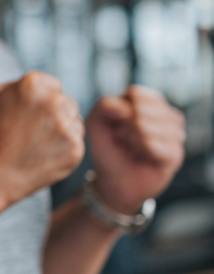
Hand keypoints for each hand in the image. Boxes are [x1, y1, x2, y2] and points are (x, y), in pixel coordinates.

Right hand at [0, 71, 83, 205]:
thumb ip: (16, 84)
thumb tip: (37, 84)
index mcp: (33, 85)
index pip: (52, 84)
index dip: (39, 99)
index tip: (26, 114)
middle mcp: (55, 102)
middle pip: (66, 101)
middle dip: (52, 113)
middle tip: (31, 131)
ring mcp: (67, 127)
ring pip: (74, 121)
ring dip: (61, 128)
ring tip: (36, 143)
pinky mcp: (75, 150)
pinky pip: (76, 141)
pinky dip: (63, 148)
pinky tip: (43, 154)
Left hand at [87, 85, 184, 214]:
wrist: (115, 180)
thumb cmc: (108, 148)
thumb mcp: (97, 122)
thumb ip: (106, 105)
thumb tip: (129, 108)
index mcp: (148, 102)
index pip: (135, 93)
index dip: (120, 110)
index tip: (116, 124)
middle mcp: (166, 115)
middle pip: (142, 110)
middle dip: (125, 127)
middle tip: (124, 139)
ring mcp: (175, 134)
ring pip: (148, 127)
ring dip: (132, 140)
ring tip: (132, 148)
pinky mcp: (176, 154)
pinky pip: (156, 145)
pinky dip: (142, 151)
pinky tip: (141, 156)